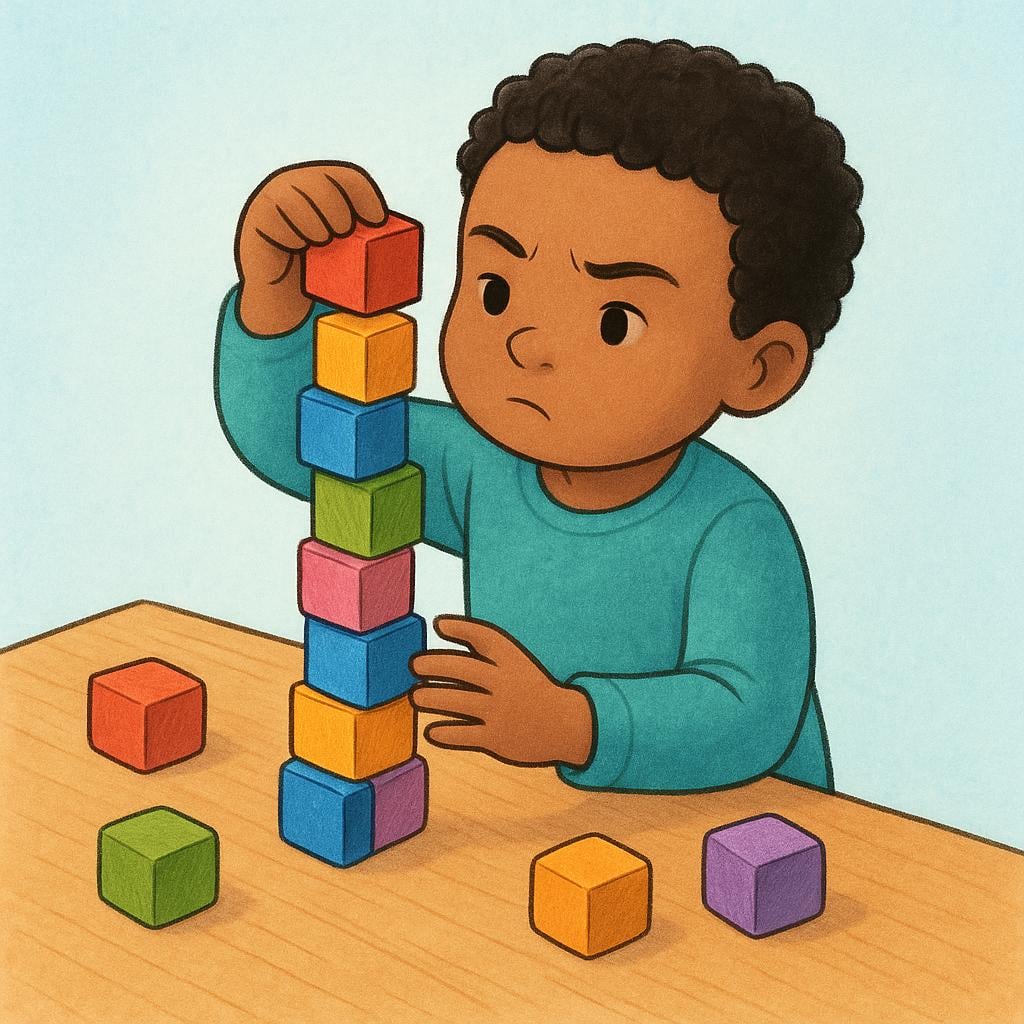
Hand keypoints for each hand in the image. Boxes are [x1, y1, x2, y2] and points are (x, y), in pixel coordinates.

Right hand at [235, 161, 387, 334]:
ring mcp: (274, 197)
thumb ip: (362, 238)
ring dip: (320, 226)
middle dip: (340, 213)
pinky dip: (297, 234)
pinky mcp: (257, 217)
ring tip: (322, 241)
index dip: (365, 195)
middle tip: (343, 234)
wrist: (278, 287)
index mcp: (319, 182)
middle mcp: (295, 182)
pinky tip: (302, 244)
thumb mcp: (341, 248)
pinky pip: (281, 220)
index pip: (347, 176)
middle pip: (326, 185)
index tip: (378, 221)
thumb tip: (400, 250)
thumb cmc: (316, 265)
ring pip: (303, 201)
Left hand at [409, 615, 593, 767]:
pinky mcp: (498, 738)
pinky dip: (444, 732)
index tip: (440, 624)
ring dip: (431, 698)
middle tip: (414, 665)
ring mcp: (500, 711)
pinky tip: (431, 730)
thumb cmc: (532, 689)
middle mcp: (505, 683)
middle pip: (463, 669)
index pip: (484, 636)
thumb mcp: (518, 664)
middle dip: (434, 665)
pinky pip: (464, 734)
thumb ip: (487, 651)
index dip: (460, 628)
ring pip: (457, 701)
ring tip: (416, 696)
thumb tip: (442, 629)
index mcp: (513, 661)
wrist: (567, 725)